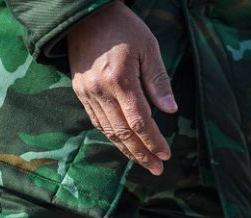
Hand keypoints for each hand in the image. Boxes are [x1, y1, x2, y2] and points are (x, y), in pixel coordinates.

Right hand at [67, 1, 176, 174]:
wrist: (85, 14)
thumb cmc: (123, 27)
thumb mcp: (149, 47)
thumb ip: (158, 81)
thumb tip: (170, 111)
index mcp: (120, 79)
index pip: (140, 121)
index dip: (154, 141)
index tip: (166, 155)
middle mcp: (100, 90)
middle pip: (123, 132)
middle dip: (142, 154)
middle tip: (157, 169)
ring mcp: (87, 92)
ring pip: (108, 130)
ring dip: (127, 150)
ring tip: (143, 162)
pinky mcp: (80, 91)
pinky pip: (97, 121)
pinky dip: (111, 136)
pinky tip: (124, 145)